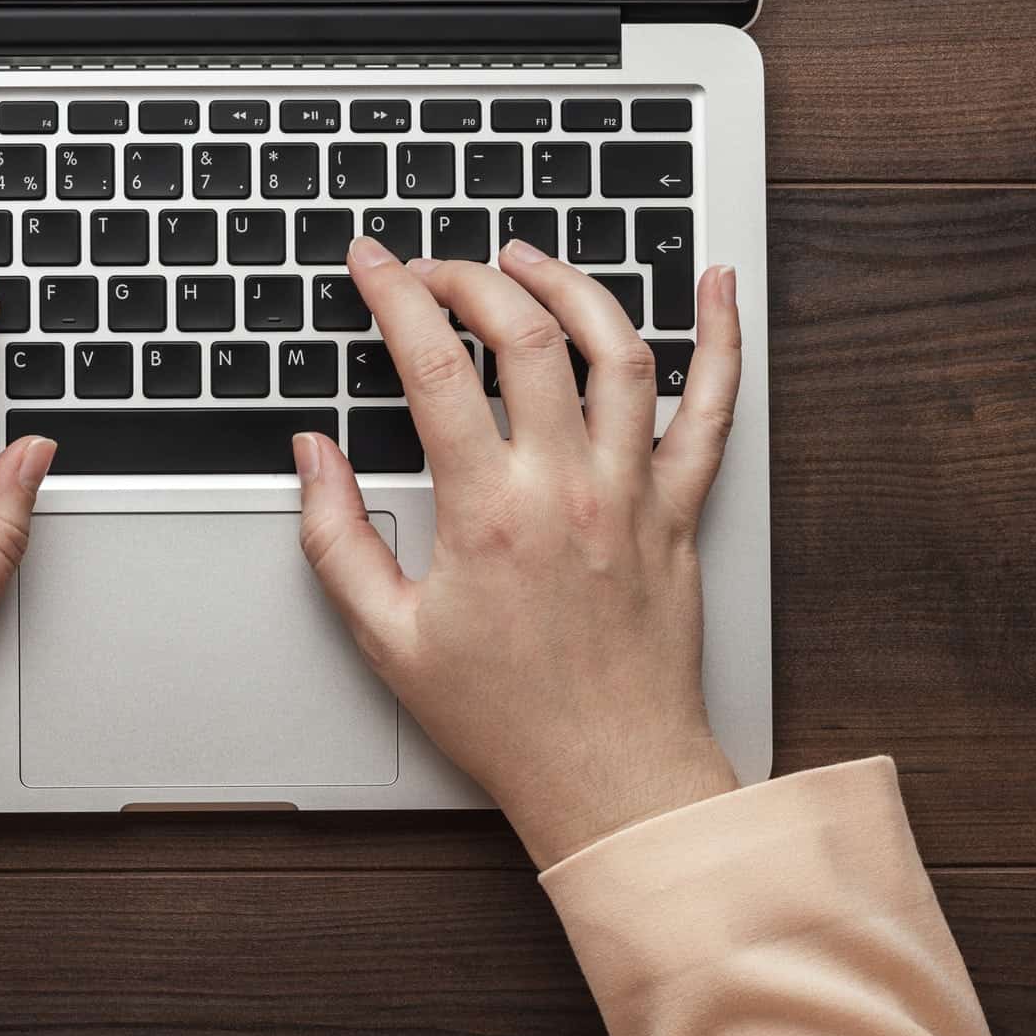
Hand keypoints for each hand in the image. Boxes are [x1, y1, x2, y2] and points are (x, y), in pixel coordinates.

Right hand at [294, 237, 742, 867]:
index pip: (434, 366)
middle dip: (471, 276)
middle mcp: (567, 487)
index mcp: (488, 514)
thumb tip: (313, 455)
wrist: (608, 775)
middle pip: (525, 334)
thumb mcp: (386, 637)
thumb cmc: (505, 717)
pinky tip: (717, 288)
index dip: (395, 296)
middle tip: (436, 268)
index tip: (372, 265)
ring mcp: (633, 492)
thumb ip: (336, 538)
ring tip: (529, 259)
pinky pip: (714, 409)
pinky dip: (722, 340)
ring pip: (618, 349)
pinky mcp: (680, 510)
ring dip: (571, 284)